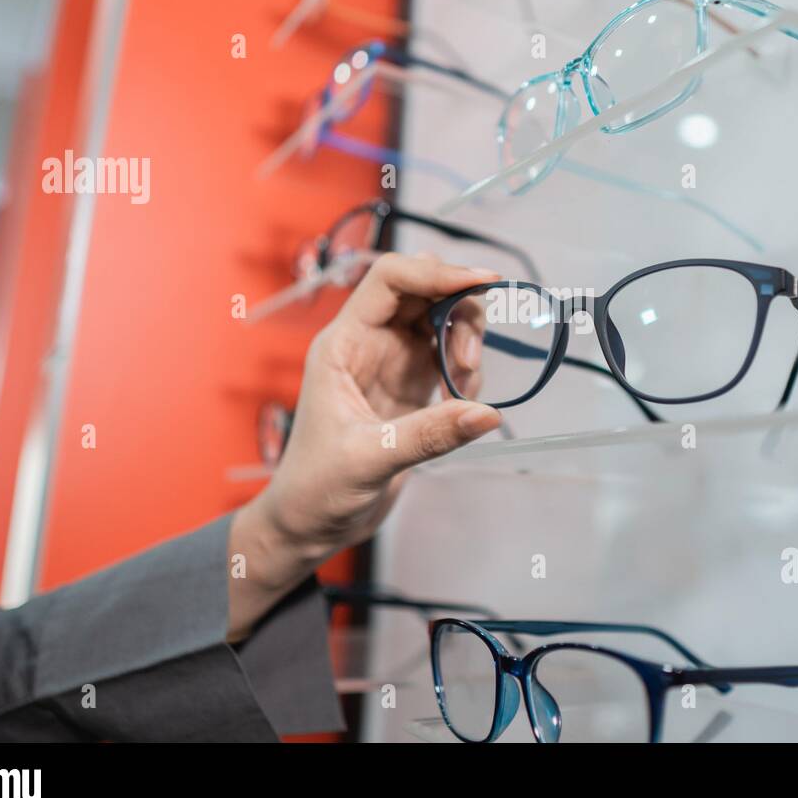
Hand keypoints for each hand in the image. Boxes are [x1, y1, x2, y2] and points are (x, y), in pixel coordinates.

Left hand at [228, 253, 500, 638]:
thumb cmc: (315, 489)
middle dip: (460, 312)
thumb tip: (488, 414)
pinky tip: (462, 405)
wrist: (308, 525)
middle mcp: (368, 343)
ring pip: (443, 321)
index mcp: (343, 343)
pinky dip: (467, 372)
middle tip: (469, 363)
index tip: (480, 282)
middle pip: (425, 291)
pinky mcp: (412, 388)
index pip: (391, 279)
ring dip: (467, 343)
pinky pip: (450, 358)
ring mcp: (392, 364)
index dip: (435, 271)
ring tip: (464, 389)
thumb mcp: (369, 461)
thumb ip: (429, 435)